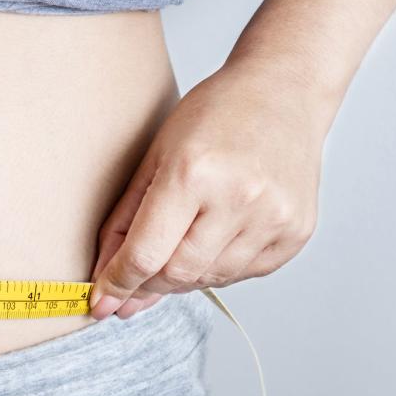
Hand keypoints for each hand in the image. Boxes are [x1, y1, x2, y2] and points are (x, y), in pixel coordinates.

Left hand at [88, 61, 330, 320]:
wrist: (283, 92)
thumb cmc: (214, 115)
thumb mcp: (155, 155)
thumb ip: (126, 218)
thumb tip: (106, 275)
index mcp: (193, 173)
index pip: (145, 254)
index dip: (116, 284)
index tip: (99, 302)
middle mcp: (238, 199)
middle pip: (177, 273)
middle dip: (146, 284)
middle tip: (130, 284)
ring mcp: (273, 219)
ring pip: (210, 279)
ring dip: (182, 276)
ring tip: (175, 248)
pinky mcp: (296, 233)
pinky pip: (243, 273)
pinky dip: (217, 268)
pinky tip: (211, 240)